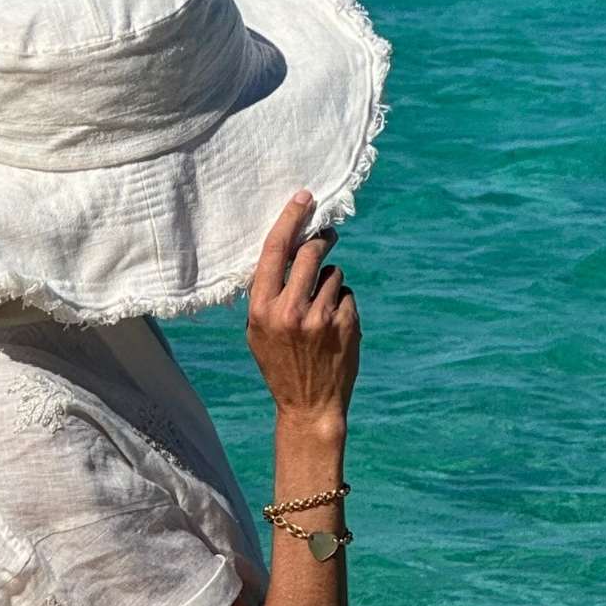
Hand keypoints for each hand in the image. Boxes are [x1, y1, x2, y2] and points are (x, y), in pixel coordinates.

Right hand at [245, 189, 360, 432]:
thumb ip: (266, 295)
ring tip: (322, 312)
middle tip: (327, 236)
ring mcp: (321, 317)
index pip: (275, 251)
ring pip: (333, 274)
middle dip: (320, 241)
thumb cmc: (281, 366)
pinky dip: (343, 304)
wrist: (309, 406)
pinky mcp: (347, 323)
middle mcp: (290, 311)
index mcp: (262, 311)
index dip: (291, 219)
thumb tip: (285, 248)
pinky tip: (335, 328)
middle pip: (309, 253)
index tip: (304, 198)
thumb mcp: (257, 334)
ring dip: (331, 283)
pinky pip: (347, 294)